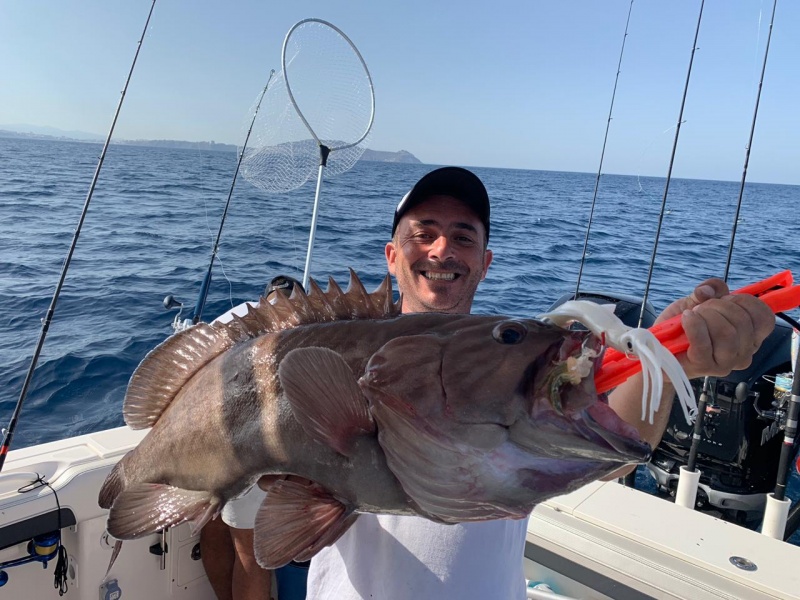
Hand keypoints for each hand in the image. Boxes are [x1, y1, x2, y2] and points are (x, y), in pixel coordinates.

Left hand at [656, 278, 774, 378]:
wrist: (659, 347)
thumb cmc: (682, 325)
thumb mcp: (698, 300)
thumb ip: (710, 289)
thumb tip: (707, 290)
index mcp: (750, 338)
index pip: (764, 318)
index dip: (744, 301)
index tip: (724, 299)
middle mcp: (743, 354)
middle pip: (742, 322)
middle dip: (717, 306)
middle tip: (701, 308)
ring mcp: (724, 363)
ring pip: (726, 333)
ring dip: (705, 316)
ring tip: (691, 315)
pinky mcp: (703, 366)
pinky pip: (703, 342)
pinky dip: (693, 324)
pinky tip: (685, 318)